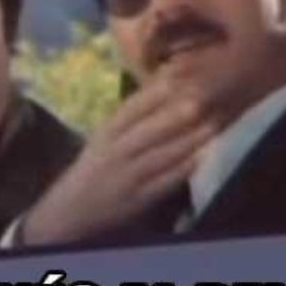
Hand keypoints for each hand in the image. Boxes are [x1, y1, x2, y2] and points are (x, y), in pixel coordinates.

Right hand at [19, 76, 220, 245]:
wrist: (71, 210)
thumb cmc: (96, 166)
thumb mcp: (105, 138)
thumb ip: (132, 118)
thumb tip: (166, 86)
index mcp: (107, 132)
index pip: (131, 108)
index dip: (156, 92)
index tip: (180, 75)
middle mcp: (115, 152)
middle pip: (148, 130)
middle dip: (176, 114)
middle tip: (203, 98)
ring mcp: (127, 177)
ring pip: (160, 155)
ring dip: (188, 140)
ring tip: (213, 124)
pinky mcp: (138, 199)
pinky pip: (164, 182)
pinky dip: (184, 169)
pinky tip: (203, 157)